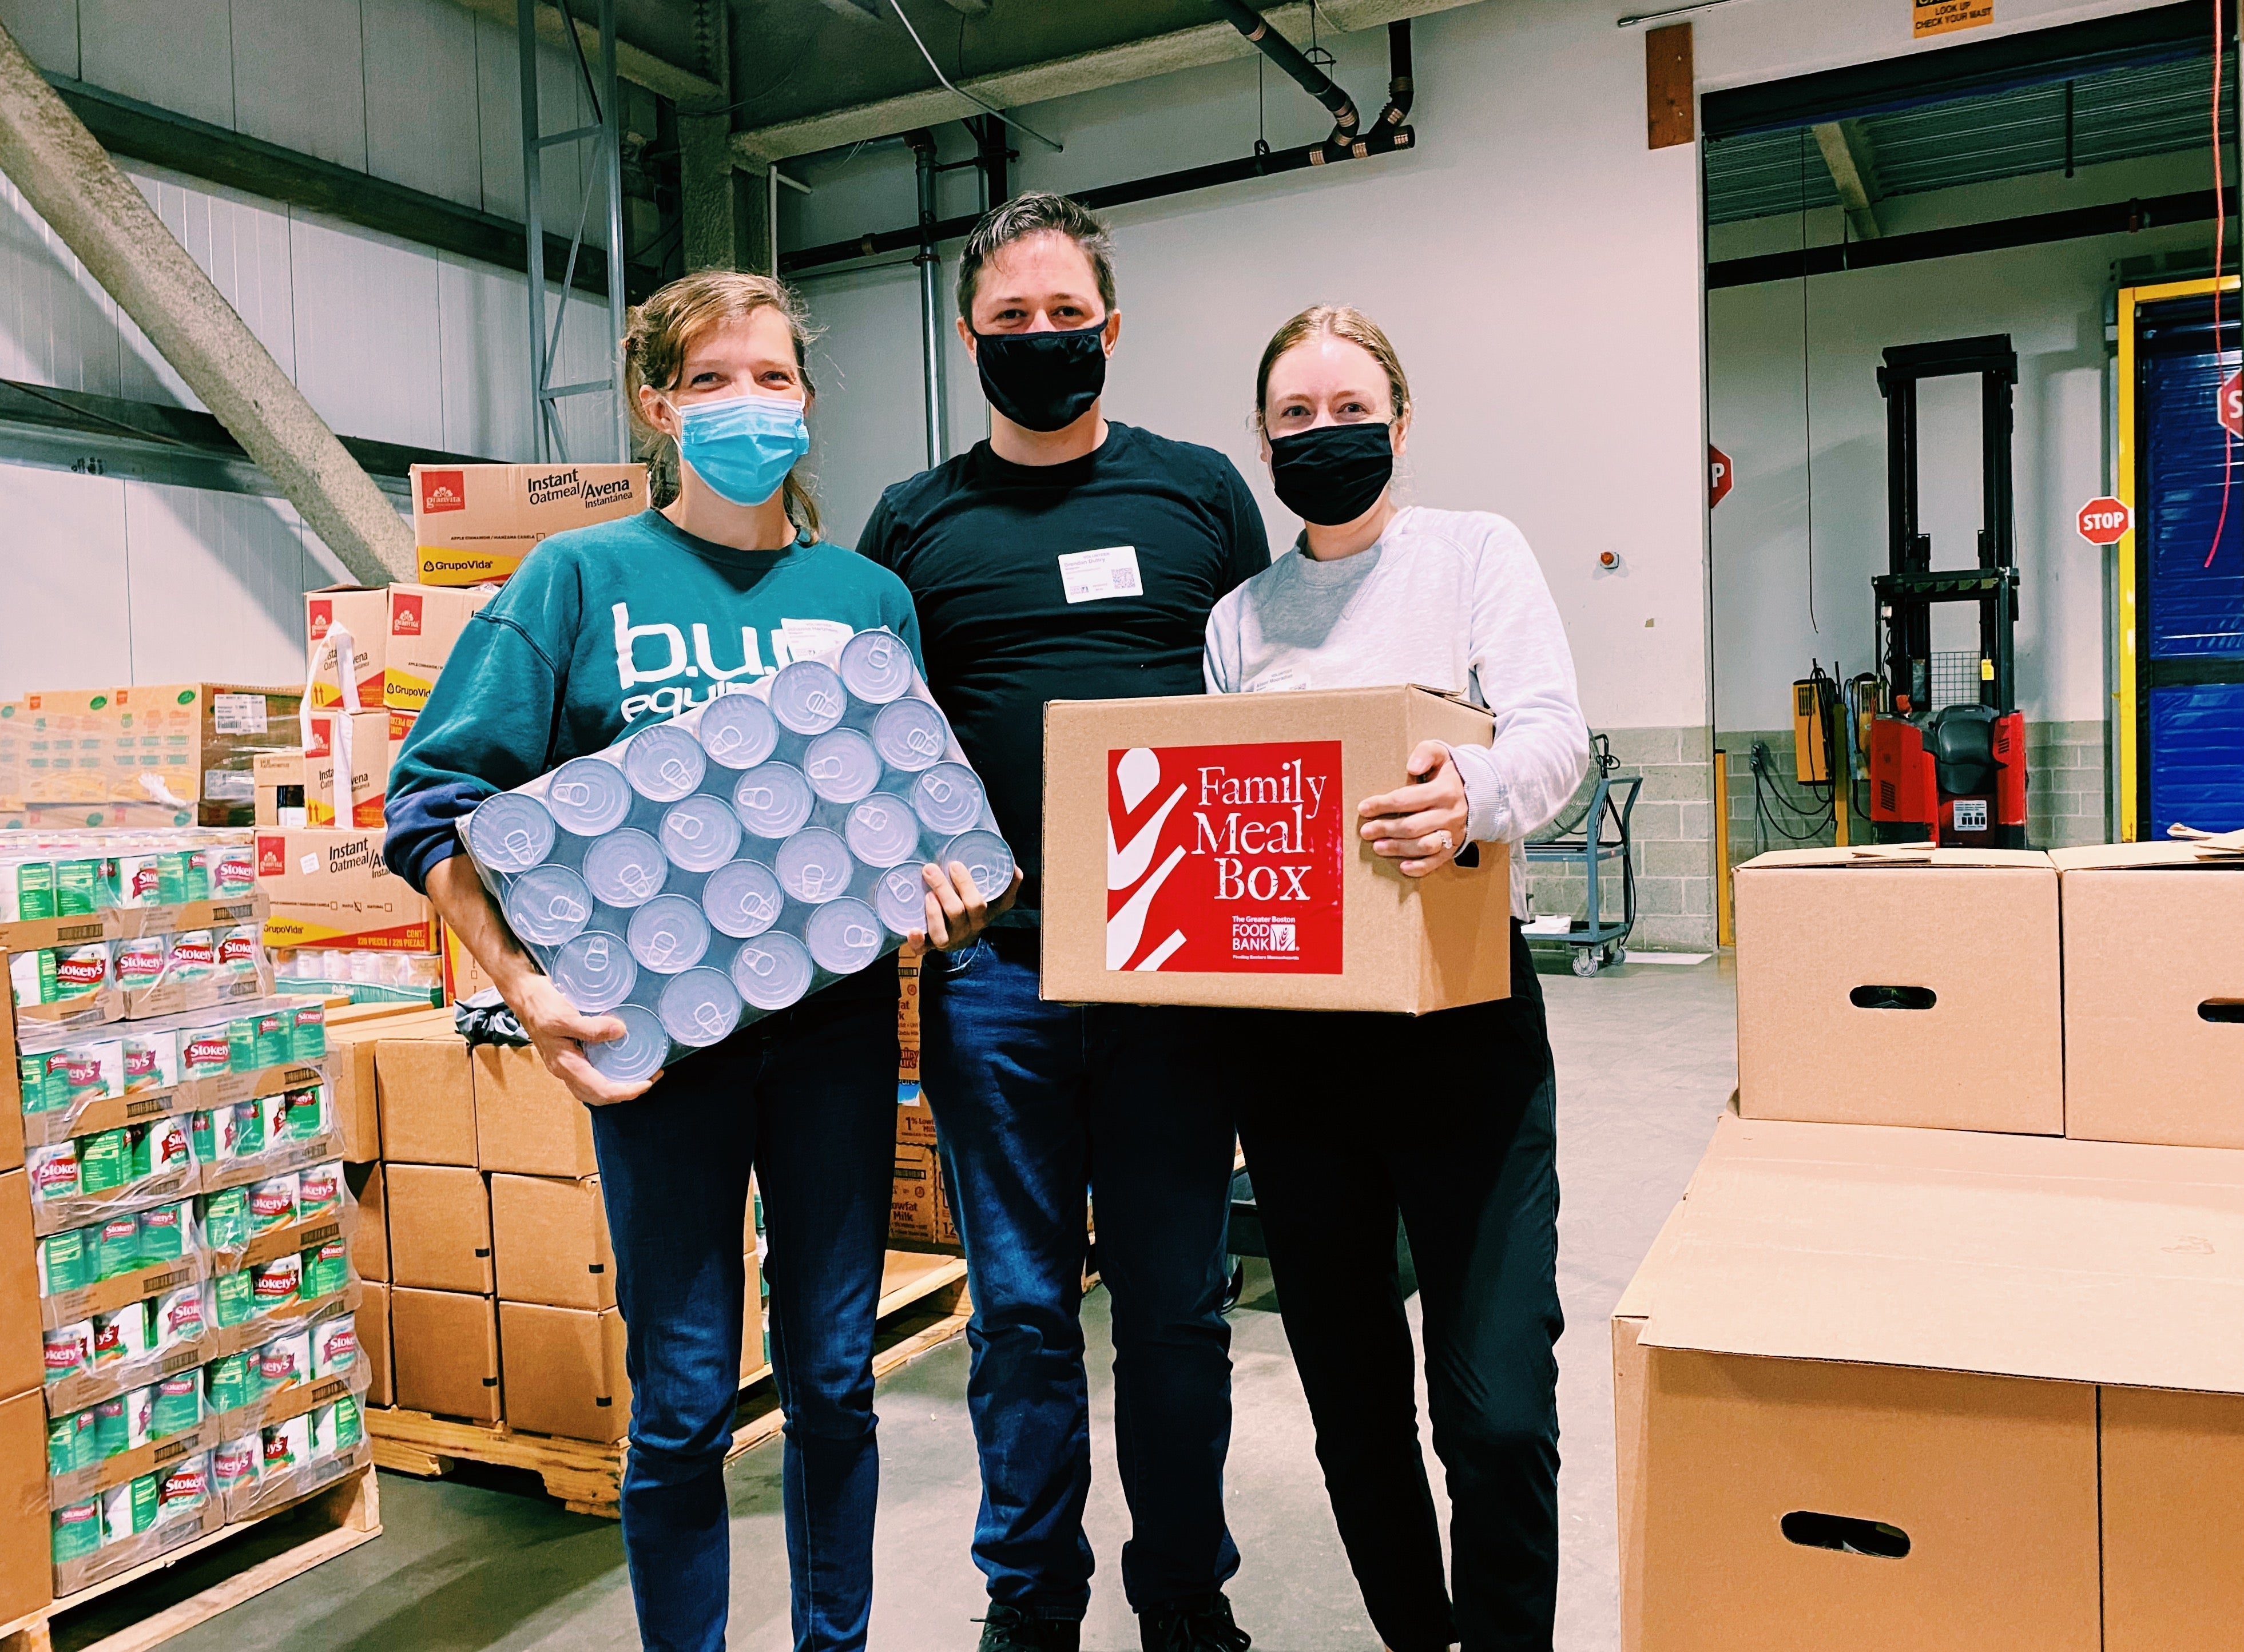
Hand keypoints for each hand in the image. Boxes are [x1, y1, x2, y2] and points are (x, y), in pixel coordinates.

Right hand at [507, 973, 660, 1105]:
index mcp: (565, 1065)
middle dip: (625, 1092)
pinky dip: (608, 1075)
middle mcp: (565, 1069)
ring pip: (593, 1088)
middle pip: (598, 1095)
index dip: (626, 1091)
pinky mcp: (567, 1055)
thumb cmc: (540, 1005)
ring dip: (617, 1087)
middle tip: (650, 1078)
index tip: (648, 1082)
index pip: (600, 1090)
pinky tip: (619, 1063)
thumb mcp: (564, 1015)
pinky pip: (590, 1074)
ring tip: (639, 1074)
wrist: (523, 993)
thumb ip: (591, 1028)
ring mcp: (565, 1064)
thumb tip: (620, 1032)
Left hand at [900, 863, 1021, 957]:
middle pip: (962, 910)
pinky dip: (918, 941)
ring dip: (934, 913)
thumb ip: (1004, 884)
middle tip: (930, 869)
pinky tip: (913, 930)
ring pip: (943, 932)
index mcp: (985, 914)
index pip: (989, 904)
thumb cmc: (973, 909)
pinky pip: (924, 949)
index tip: (956, 865)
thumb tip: (1014, 868)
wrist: (959, 938)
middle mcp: (970, 928)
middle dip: (945, 888)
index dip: (975, 885)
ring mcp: (951, 939)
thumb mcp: (992, 899)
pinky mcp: (932, 946)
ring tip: (927, 895)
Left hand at [1358, 740, 1469, 878]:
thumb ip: (1426, 753)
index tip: (1364, 808)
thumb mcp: (1441, 754)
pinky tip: (1403, 867)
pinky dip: (1420, 867)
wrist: (1483, 792)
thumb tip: (1411, 767)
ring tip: (1378, 846)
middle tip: (1366, 831)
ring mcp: (1453, 832)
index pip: (1408, 799)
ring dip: (1399, 848)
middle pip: (1413, 826)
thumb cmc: (1452, 773)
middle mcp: (1450, 814)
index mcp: (1444, 791)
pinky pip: (1438, 861)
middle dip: (1386, 828)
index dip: (1383, 804)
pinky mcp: (1455, 847)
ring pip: (1424, 845)